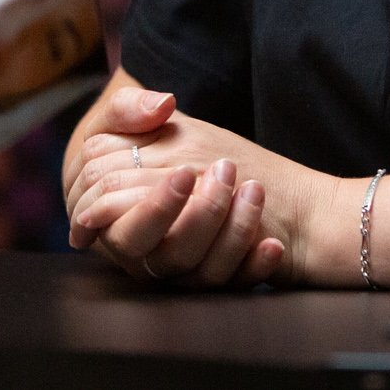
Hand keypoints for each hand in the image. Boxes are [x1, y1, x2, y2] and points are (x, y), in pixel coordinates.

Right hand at [63, 84, 338, 286]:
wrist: (167, 168)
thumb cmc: (135, 144)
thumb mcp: (120, 123)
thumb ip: (128, 109)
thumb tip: (161, 106)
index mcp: (115, 223)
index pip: (127, 228)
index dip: (157, 205)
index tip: (187, 171)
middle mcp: (147, 255)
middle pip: (169, 254)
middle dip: (201, 217)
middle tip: (225, 172)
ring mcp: (182, 271)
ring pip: (206, 273)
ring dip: (235, 232)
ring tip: (255, 189)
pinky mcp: (213, 276)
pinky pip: (237, 283)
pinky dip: (256, 266)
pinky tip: (274, 245)